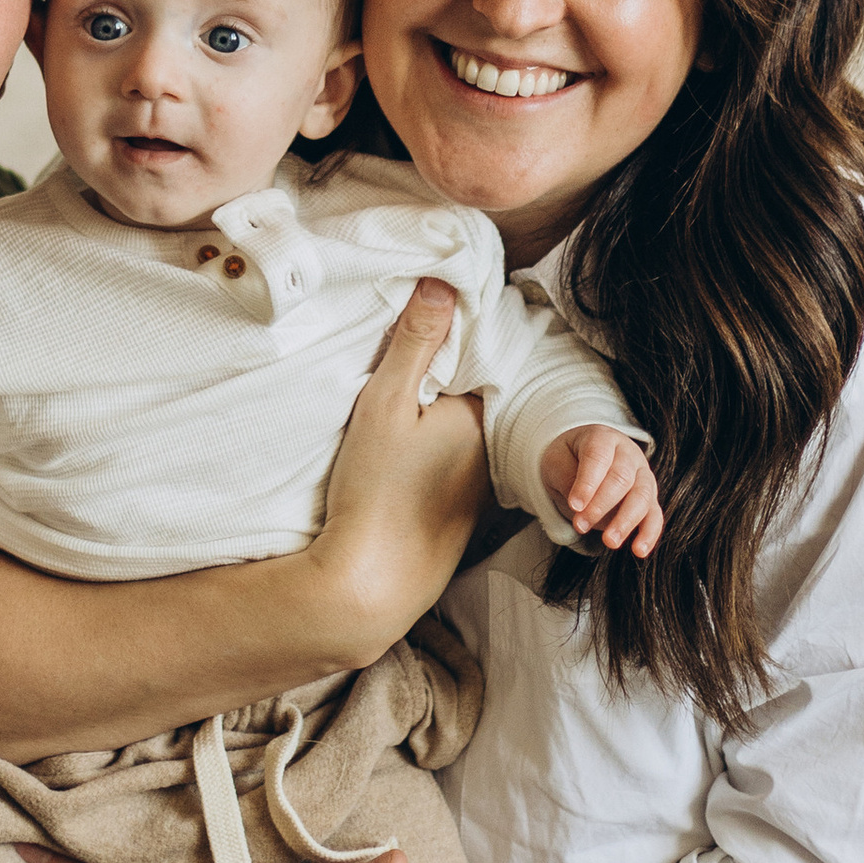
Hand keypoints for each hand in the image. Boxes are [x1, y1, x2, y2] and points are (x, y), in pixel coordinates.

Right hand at [308, 284, 491, 662]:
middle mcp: (492, 448)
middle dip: (449, 374)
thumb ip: (414, 343)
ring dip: (444, 414)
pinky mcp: (461, 512)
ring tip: (407, 403)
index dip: (453, 334)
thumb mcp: (384, 405)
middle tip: (406, 352)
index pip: (478, 356)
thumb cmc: (376, 490)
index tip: (427, 316)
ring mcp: (479, 484)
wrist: (372, 581)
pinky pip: (456, 462)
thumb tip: (443, 282)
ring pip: (465, 430)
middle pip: (473, 393)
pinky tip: (408, 454)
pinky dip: (440, 449)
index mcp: (479, 415)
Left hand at [546, 424, 662, 558]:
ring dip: (625, 522)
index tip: (575, 505)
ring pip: (642, 497)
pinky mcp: (649, 498)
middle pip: (622, 479)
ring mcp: (642, 475)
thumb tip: (580, 504)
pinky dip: (649, 533)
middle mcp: (628, 454)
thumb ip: (566, 477)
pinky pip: (654, 515)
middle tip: (581, 526)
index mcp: (603, 438)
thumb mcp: (556, 461)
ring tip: (610, 542)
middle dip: (601, 505)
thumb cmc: (568, 459)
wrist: (581, 458)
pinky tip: (639, 551)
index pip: (598, 458)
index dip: (587, 483)